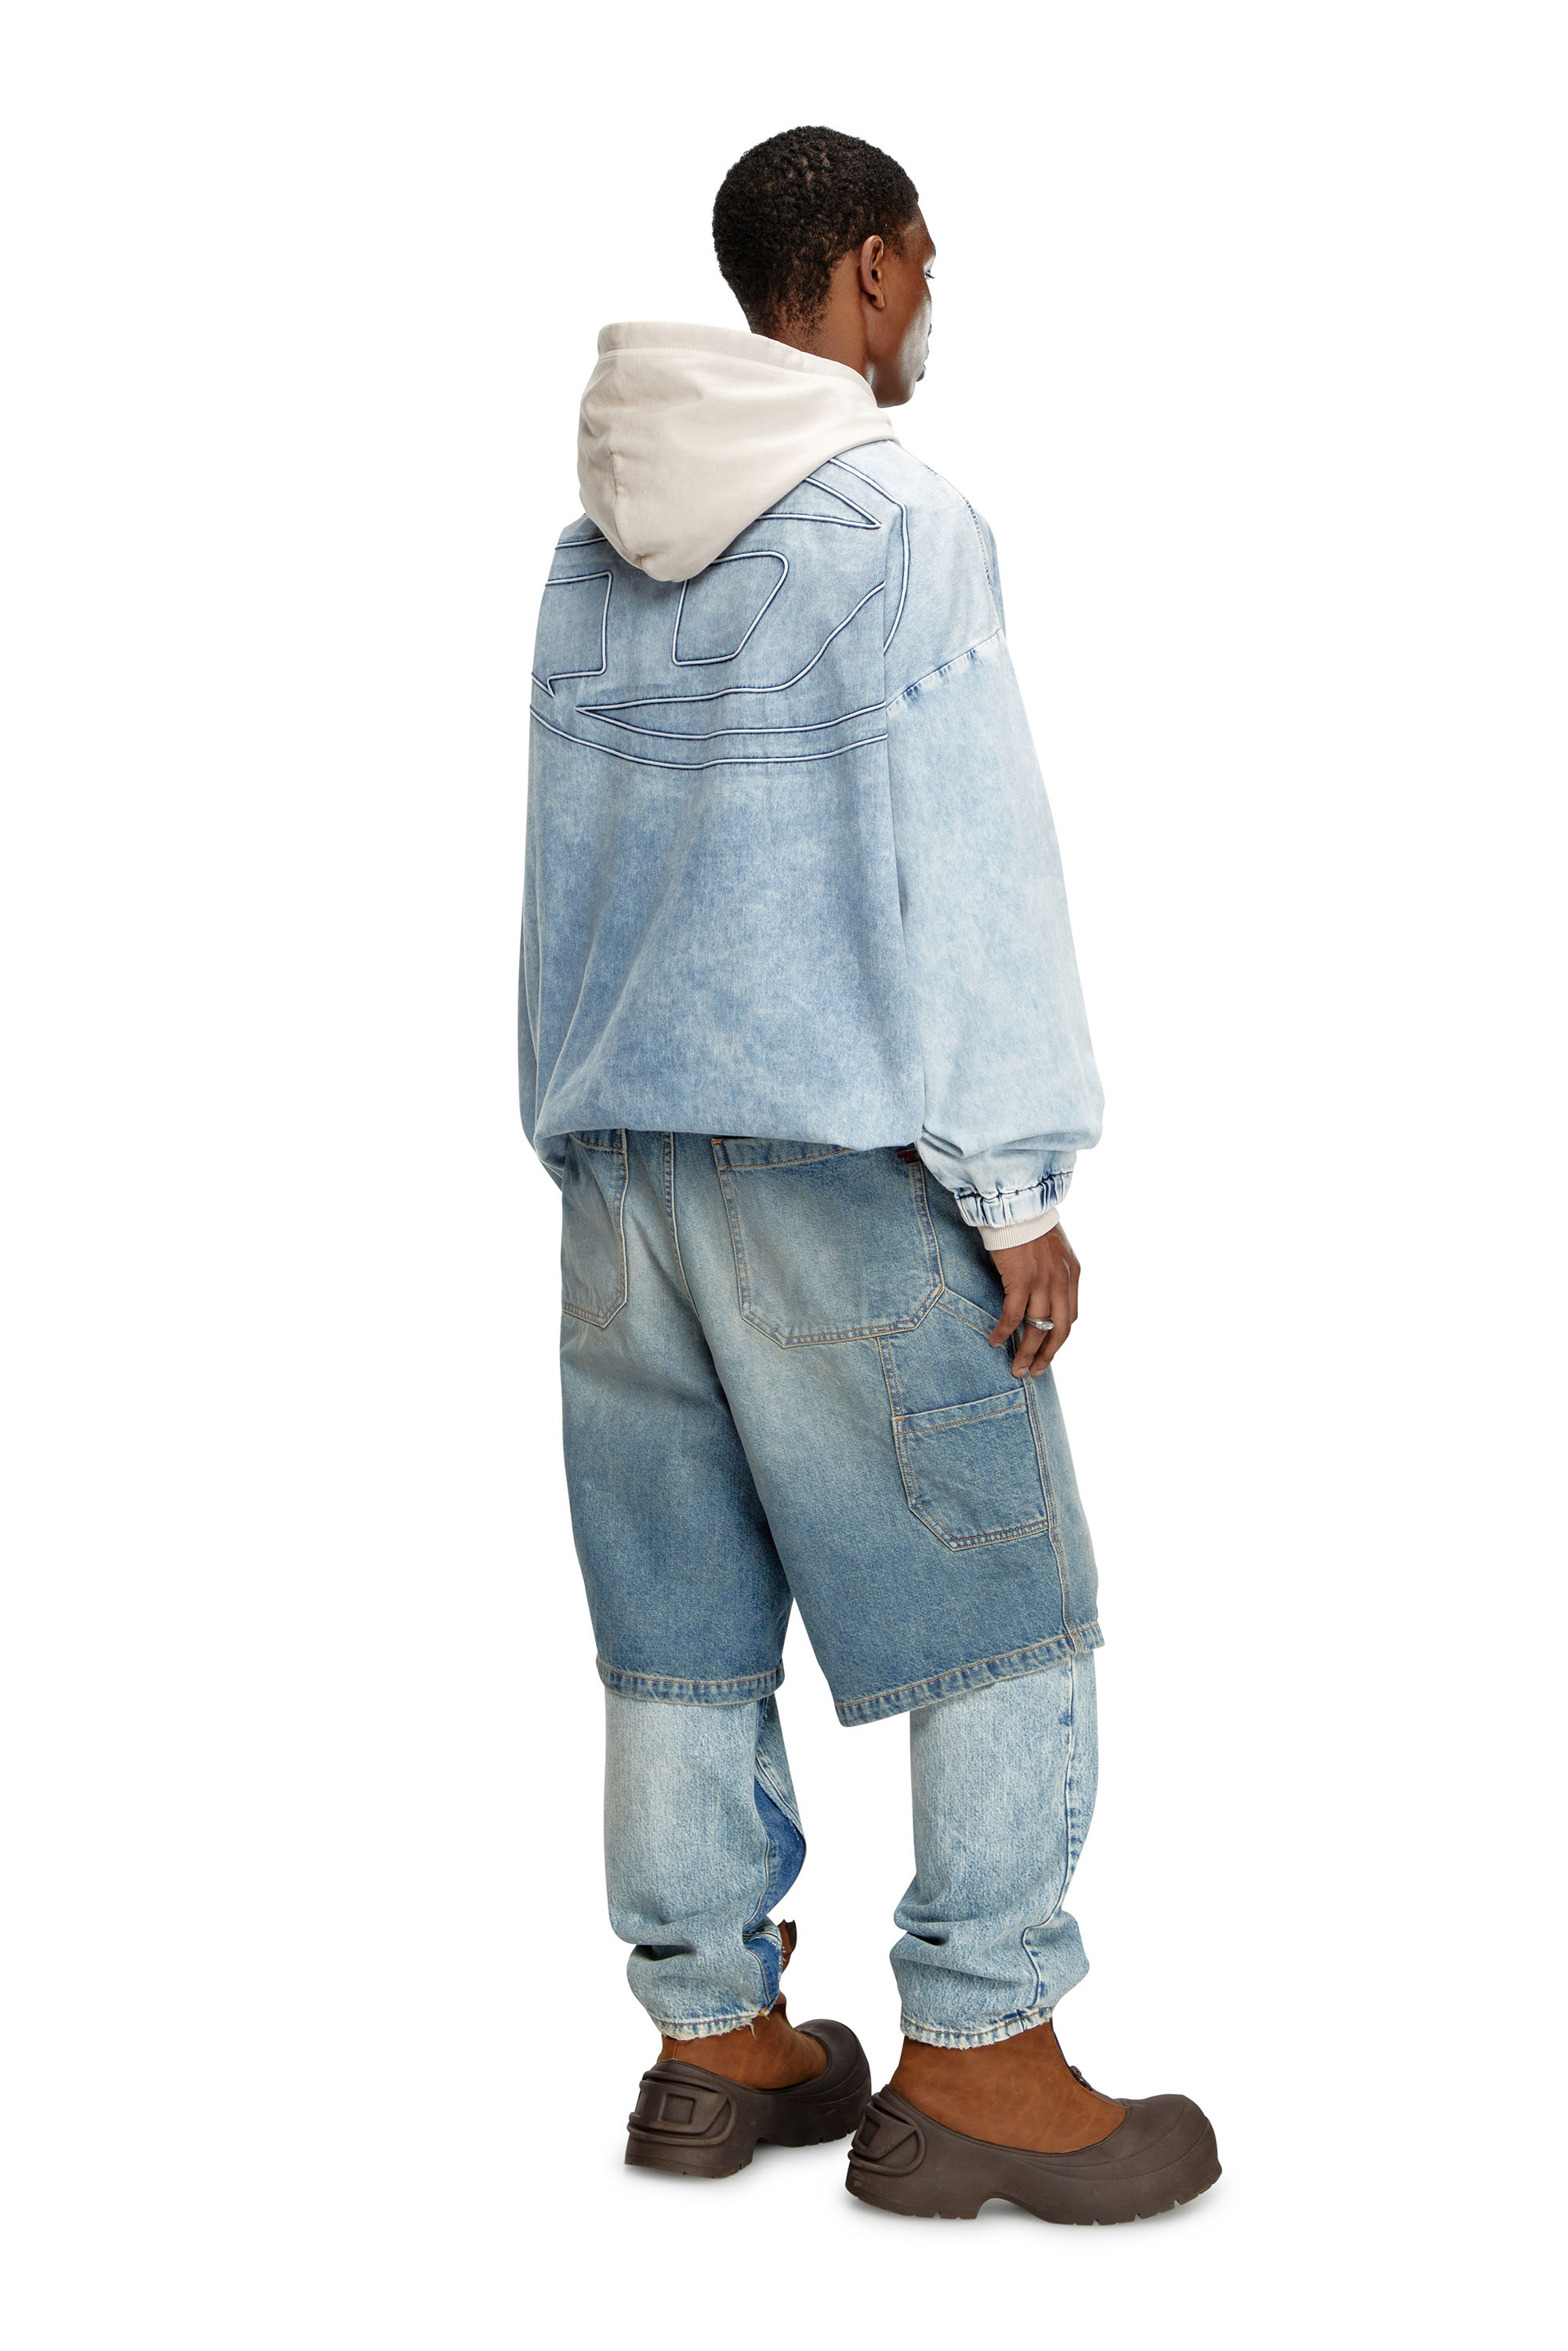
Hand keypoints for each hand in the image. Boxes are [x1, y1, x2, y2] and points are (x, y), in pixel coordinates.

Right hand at [986, 1226, 1079, 1377]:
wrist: (1017, 1204)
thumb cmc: (1029, 1223)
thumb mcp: (1054, 1248)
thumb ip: (1054, 1271)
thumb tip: (1042, 1292)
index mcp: (1072, 1274)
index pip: (1070, 1316)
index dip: (1059, 1338)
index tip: (1047, 1351)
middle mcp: (1062, 1282)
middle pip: (1059, 1330)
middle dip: (1047, 1355)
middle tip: (1034, 1372)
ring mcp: (1043, 1283)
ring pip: (1037, 1329)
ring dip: (1027, 1352)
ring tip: (1016, 1369)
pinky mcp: (1021, 1281)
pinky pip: (1013, 1316)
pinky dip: (1004, 1332)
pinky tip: (994, 1341)